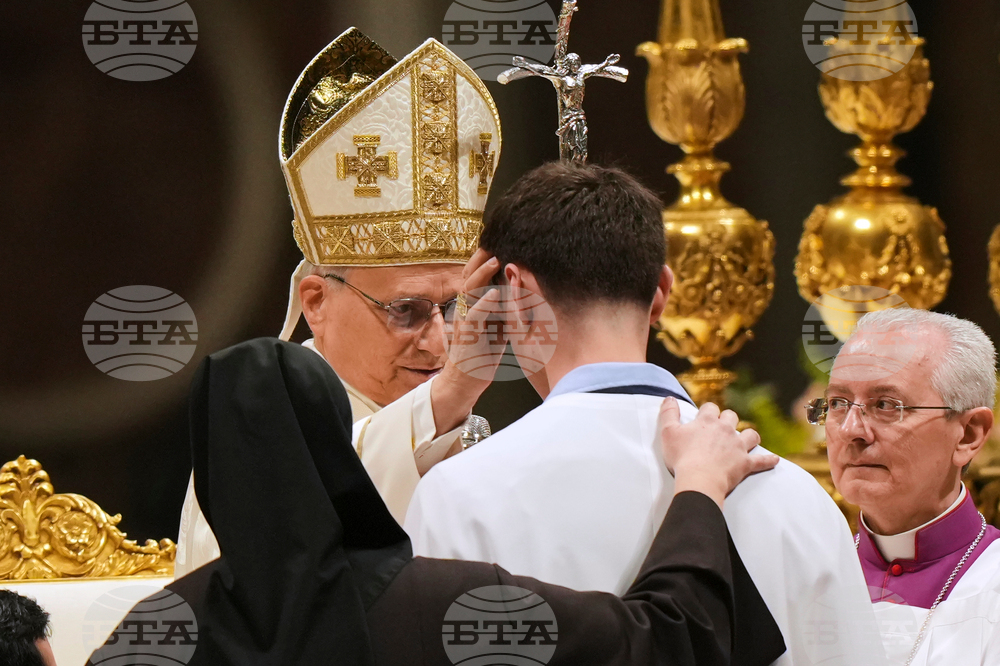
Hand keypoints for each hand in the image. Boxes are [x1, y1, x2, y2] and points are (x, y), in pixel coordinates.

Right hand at [430, 249, 502, 435]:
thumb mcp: (496, 325)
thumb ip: (503, 307)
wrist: (465, 382)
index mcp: (473, 304)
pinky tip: (496, 293)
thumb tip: (516, 289)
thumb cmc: (482, 354)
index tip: (499, 242)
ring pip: (470, 291)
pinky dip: (485, 303)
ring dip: (483, 274)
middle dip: (481, 257)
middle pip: (470, 275)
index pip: (476, 274)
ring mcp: (466, 321)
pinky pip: (475, 316)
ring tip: (496, 259)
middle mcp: (466, 308)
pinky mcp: (468, 336)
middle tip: (495, 241)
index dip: (485, 258)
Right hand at [658, 398, 778, 508]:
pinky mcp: (745, 463)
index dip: (708, 410)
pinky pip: (761, 461)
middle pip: (731, 417)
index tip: (704, 416)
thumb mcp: (668, 433)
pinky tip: (775, 460)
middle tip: (722, 427)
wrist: (699, 479)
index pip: (710, 407)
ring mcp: (737, 446)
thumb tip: (669, 397)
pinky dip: (768, 460)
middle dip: (728, 419)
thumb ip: (668, 413)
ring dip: (748, 435)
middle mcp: (725, 430)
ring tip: (746, 439)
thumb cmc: (682, 457)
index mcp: (707, 421)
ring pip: (750, 434)